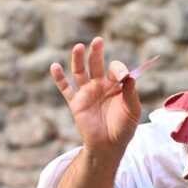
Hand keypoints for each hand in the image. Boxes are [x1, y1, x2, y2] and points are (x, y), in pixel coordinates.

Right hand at [50, 37, 141, 155]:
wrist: (109, 146)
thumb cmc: (123, 128)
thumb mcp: (132, 111)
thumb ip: (131, 93)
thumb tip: (128, 76)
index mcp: (116, 85)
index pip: (115, 70)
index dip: (118, 69)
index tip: (122, 75)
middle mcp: (100, 86)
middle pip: (96, 64)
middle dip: (96, 53)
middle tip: (98, 40)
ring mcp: (87, 93)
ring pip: (80, 72)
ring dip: (78, 59)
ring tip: (79, 47)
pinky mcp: (76, 103)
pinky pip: (66, 89)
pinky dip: (59, 78)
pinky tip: (55, 66)